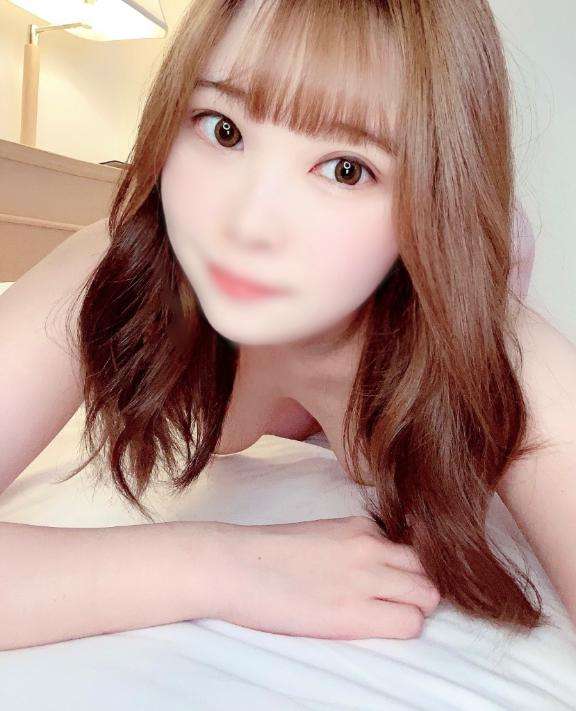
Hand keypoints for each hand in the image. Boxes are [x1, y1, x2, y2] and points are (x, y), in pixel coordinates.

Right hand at [210, 515, 440, 639]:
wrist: (233, 564)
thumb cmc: (266, 554)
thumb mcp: (320, 534)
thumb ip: (353, 545)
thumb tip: (373, 567)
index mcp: (360, 526)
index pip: (413, 548)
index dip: (408, 570)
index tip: (395, 583)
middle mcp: (371, 546)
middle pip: (429, 570)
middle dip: (420, 589)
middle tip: (396, 604)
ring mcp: (365, 577)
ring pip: (428, 596)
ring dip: (415, 609)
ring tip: (385, 618)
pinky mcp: (354, 612)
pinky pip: (410, 623)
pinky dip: (402, 628)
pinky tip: (374, 628)